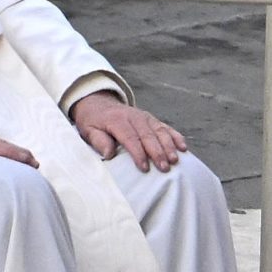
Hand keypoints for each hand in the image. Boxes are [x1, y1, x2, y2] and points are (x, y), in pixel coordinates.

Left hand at [71, 91, 186, 171]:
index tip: (144, 168)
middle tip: (164, 168)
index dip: (138, 153)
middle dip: (157, 152)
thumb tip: (109, 154)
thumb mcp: (88, 130)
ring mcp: (145, 117)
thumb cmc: (93, 122)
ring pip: (160, 131)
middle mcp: (134, 117)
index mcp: (117, 120)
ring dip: (169, 146)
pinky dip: (175, 136)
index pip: (130, 138)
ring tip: (175, 160)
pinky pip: (166, 127)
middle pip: (148, 135)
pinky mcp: (152, 119)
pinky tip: (183, 147)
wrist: (99, 103)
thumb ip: (98, 141)